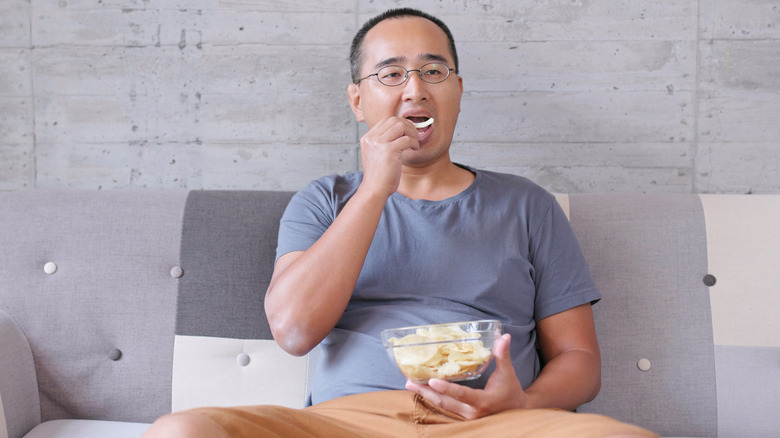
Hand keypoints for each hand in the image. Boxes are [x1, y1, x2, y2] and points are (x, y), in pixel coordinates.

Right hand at [358, 117, 418, 197]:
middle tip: (414, 136)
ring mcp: (379, 143)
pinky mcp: (389, 150)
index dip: (400, 123)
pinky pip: (407, 139)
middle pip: (394, 120)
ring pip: (401, 126)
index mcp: (367, 138)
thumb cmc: (379, 175)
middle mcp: (371, 138)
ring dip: (412, 133)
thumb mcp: (376, 154)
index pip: (386, 120)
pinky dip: (414, 143)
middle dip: (408, 126)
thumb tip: (401, 130)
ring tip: (414, 143)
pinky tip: (414, 149)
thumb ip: (383, 142)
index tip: (408, 131)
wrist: (374, 189)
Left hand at [405, 333, 526, 419]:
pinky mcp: (462, 416)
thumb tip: (503, 336)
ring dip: (426, 395)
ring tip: (410, 384)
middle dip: (426, 392)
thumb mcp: (508, 373)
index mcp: (483, 402)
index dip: (447, 388)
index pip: (462, 395)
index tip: (432, 381)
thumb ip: (502, 355)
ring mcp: (466, 417)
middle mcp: (472, 413)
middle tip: (409, 382)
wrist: (516, 411)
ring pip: (442, 406)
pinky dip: (433, 397)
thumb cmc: (511, 391)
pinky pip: (445, 407)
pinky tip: (422, 389)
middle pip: (445, 403)